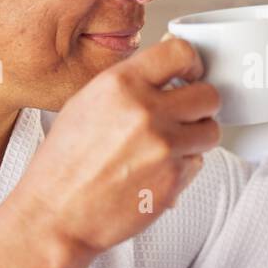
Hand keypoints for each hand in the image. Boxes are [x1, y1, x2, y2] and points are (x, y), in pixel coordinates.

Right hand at [13, 36, 220, 255]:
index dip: (192, 63)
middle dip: (201, 104)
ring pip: (210, 131)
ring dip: (197, 137)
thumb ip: (128, 85)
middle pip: (208, 94)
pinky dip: (184, 166)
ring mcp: (164, 147)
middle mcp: (146, 111)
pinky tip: (156, 170)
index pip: (181, 52)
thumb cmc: (64, 164)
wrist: (56, 214)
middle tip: (187, 113)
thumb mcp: (86, 103)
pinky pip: (198, 162)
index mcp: (121, 85)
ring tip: (170, 145)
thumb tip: (165, 73)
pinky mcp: (174, 179)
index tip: (192, 73)